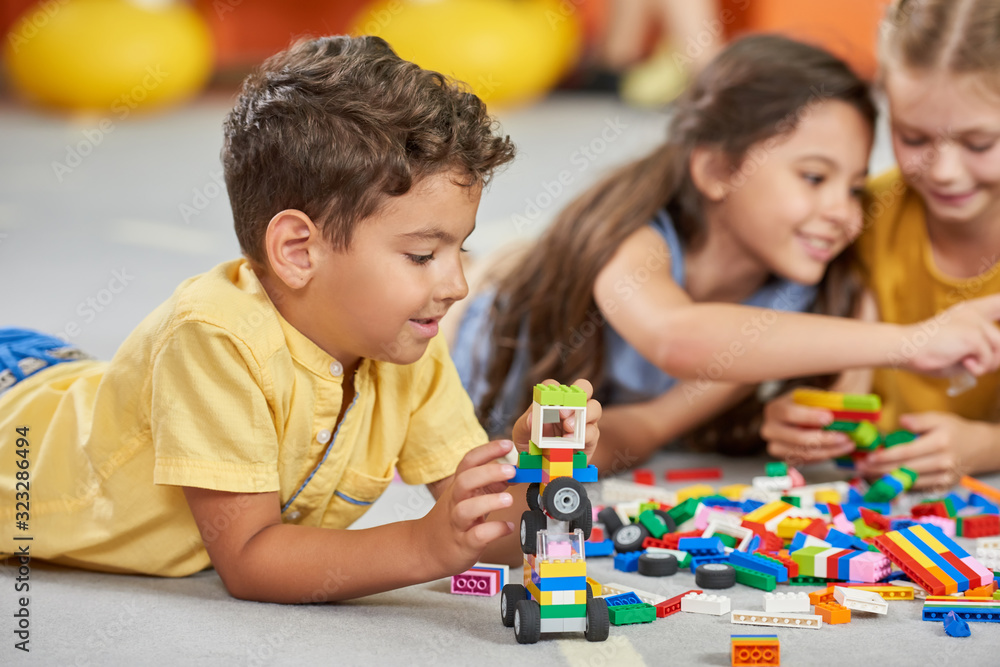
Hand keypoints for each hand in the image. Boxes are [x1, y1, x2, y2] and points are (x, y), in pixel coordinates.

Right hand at [416, 440, 516, 574]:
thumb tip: (513, 473)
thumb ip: (488, 485)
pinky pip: (477, 536)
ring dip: (489, 502)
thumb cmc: (451, 520)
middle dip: (489, 472)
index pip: (469, 461)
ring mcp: (458, 523)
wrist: (425, 549)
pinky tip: (508, 527)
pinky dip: (494, 530)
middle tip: (511, 470)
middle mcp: (455, 502)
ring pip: (467, 509)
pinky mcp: (463, 544)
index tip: (508, 444)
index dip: (488, 451)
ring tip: (509, 499)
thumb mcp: (467, 497)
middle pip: (465, 480)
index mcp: (458, 486)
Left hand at [511, 378, 601, 460]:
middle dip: (577, 394)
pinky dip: (583, 434)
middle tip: (563, 411)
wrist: (541, 469)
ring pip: (595, 407)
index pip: (554, 386)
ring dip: (583, 414)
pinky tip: (571, 441)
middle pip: (584, 387)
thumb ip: (524, 424)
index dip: (552, 389)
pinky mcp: (590, 438)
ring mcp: (582, 421)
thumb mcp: (521, 435)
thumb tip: (532, 417)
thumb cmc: (532, 447)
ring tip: (568, 427)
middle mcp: (570, 407)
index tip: (548, 400)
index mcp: (551, 402)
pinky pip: (593, 431)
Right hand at [761, 390, 856, 464]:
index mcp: (775, 409)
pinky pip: (806, 461)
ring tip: (847, 445)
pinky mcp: (785, 459)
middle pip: (796, 438)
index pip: (789, 413)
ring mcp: (776, 446)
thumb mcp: (813, 397)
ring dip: (828, 451)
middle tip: (844, 437)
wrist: (798, 417)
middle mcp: (770, 429)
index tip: (830, 418)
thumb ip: (825, 403)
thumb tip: (845, 411)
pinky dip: (823, 456)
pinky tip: (836, 450)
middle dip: (824, 439)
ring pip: (803, 453)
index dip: (809, 416)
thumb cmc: (806, 405)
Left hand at [856, 412, 996, 488]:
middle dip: (879, 469)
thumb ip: (918, 420)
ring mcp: (943, 477)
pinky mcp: (942, 486)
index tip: (868, 457)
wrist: (979, 448)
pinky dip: (899, 484)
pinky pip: (917, 487)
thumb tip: (901, 421)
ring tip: (866, 474)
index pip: (907, 452)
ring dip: (885, 479)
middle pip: (905, 469)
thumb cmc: (954, 430)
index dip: (886, 456)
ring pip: (909, 481)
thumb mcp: (938, 418)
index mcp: (939, 443)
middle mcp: (942, 463)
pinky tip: (883, 480)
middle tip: (859, 467)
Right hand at [902, 295, 999, 376]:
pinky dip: (977, 367)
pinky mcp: (973, 335)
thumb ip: (982, 352)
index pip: (999, 303)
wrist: (905, 348)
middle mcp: (975, 312)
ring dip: (986, 364)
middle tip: (975, 363)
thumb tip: (998, 359)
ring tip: (966, 363)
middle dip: (995, 357)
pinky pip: (988, 359)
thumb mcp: (960, 350)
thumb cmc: (929, 353)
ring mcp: (975, 323)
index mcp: (971, 311)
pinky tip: (962, 363)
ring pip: (998, 350)